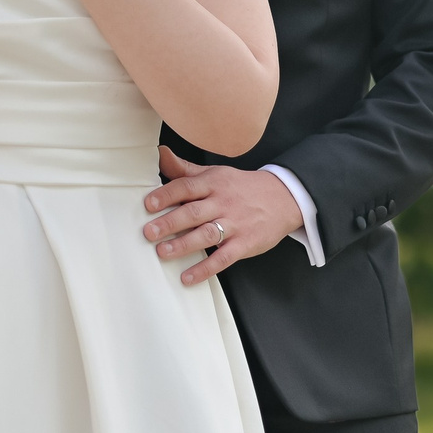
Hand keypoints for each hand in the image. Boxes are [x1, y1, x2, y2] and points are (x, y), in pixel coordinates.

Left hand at [144, 147, 301, 285]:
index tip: (148, 204)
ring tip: (162, 252)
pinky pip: (223, 258)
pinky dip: (205, 269)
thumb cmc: (242, 187)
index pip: (187, 186)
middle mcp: (223, 202)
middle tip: (149, 232)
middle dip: (170, 222)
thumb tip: (161, 154)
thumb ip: (186, 169)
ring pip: (207, 234)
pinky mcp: (245, 244)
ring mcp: (235, 224)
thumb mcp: (216, 174)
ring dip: (184, 245)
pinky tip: (188, 277)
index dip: (167, 195)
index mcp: (214, 183)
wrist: (284, 198)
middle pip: (194, 212)